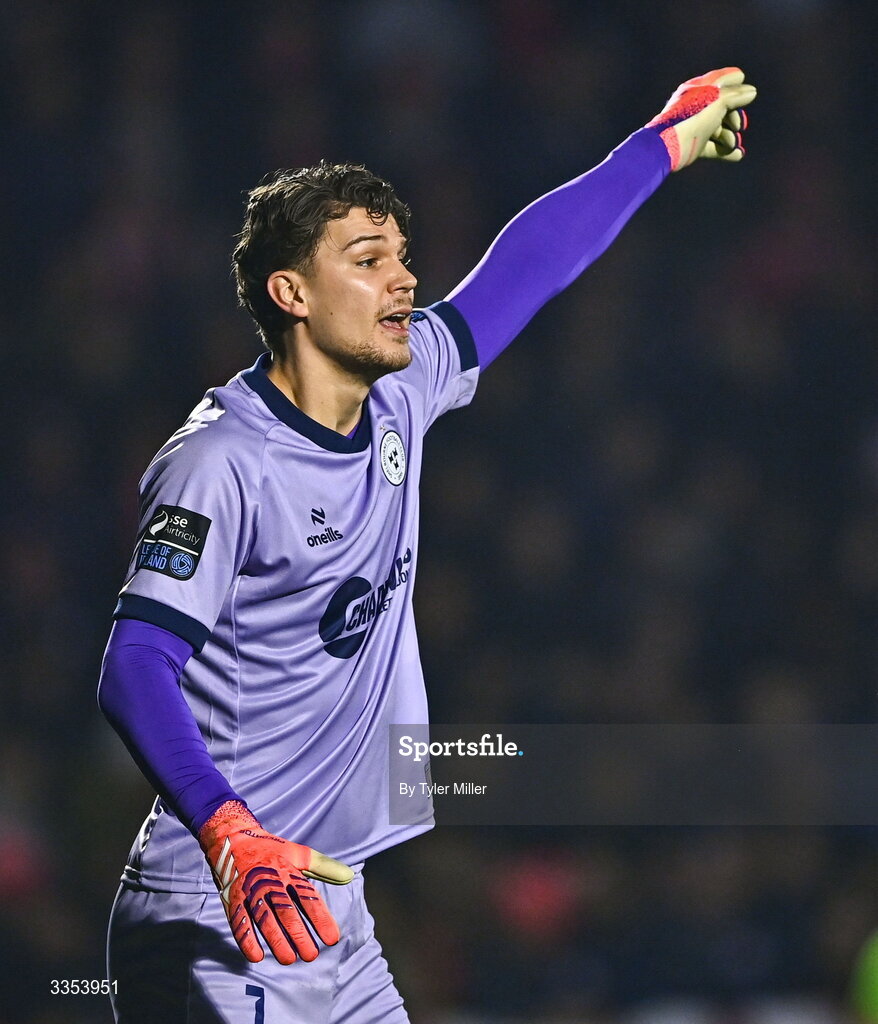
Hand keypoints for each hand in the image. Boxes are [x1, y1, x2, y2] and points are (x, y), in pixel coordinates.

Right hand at [199, 801, 353, 963]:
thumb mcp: (299, 853)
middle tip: (311, 955)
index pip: (308, 897)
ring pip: (264, 919)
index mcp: (288, 871)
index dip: (321, 918)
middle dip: (299, 935)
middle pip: (286, 912)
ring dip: (276, 941)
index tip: (332, 938)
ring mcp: (250, 891)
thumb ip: (324, 866)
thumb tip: (349, 875)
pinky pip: (239, 923)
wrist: (232, 838)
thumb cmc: (270, 849)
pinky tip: (257, 957)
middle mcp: (270, 881)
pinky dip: (247, 940)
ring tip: (288, 959)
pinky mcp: (234, 899)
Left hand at [647, 67, 756, 170]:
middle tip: (737, 125)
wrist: (668, 145)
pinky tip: (737, 154)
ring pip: (720, 128)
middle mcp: (697, 106)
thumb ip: (737, 95)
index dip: (736, 82)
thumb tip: (752, 92)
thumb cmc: (693, 116)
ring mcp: (696, 125)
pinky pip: (714, 147)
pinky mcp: (695, 144)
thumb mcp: (718, 100)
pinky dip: (726, 151)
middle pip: (724, 107)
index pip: (721, 79)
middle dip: (734, 116)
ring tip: (731, 143)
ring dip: (729, 136)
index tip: (748, 91)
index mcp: (698, 89)